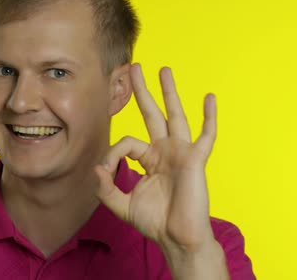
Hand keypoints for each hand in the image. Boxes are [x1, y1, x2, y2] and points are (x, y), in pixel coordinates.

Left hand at [95, 63, 216, 251]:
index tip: (105, 171)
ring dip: (169, 92)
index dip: (112, 155)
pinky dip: (209, 117)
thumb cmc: (154, 222)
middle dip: (143, 91)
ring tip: (163, 70)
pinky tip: (209, 98)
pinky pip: (206, 135)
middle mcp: (164, 151)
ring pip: (175, 116)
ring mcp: (181, 153)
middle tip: (135, 68)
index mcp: (148, 159)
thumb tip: (96, 167)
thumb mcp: (121, 205)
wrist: (177, 239)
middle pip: (152, 113)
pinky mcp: (196, 160)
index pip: (126, 142)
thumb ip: (105, 187)